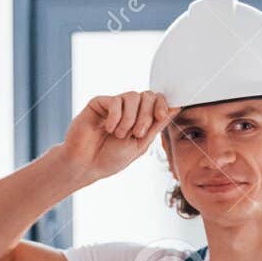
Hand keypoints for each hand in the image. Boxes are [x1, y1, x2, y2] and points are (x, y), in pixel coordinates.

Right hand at [59, 90, 178, 183]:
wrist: (86, 165)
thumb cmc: (110, 159)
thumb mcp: (140, 144)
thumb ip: (156, 125)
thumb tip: (175, 108)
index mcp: (140, 119)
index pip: (157, 100)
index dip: (162, 104)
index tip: (161, 116)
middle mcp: (128, 109)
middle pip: (147, 95)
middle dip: (146, 115)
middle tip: (136, 133)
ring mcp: (113, 105)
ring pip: (132, 96)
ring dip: (130, 118)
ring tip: (119, 135)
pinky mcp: (98, 103)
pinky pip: (114, 101)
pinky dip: (115, 116)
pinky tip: (109, 129)